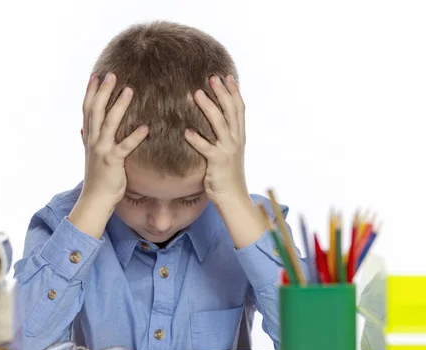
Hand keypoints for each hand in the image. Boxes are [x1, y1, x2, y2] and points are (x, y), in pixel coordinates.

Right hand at [80, 72, 148, 204]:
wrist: (95, 199)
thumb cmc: (97, 177)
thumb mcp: (90, 155)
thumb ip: (87, 140)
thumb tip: (82, 128)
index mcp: (89, 137)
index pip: (87, 109)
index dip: (90, 91)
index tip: (96, 75)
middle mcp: (93, 141)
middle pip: (96, 110)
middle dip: (103, 91)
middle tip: (113, 74)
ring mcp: (102, 150)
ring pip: (109, 123)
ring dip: (119, 106)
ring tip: (129, 90)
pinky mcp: (113, 162)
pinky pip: (125, 147)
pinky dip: (135, 137)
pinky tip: (146, 128)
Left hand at [184, 74, 249, 206]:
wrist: (234, 198)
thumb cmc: (227, 176)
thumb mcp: (229, 153)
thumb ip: (224, 137)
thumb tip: (216, 123)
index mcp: (239, 136)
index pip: (239, 108)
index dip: (233, 91)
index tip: (226, 76)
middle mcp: (236, 140)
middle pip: (230, 111)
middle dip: (222, 92)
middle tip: (211, 77)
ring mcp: (228, 150)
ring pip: (219, 124)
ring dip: (207, 107)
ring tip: (195, 93)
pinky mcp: (217, 162)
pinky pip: (206, 148)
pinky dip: (196, 139)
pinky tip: (186, 132)